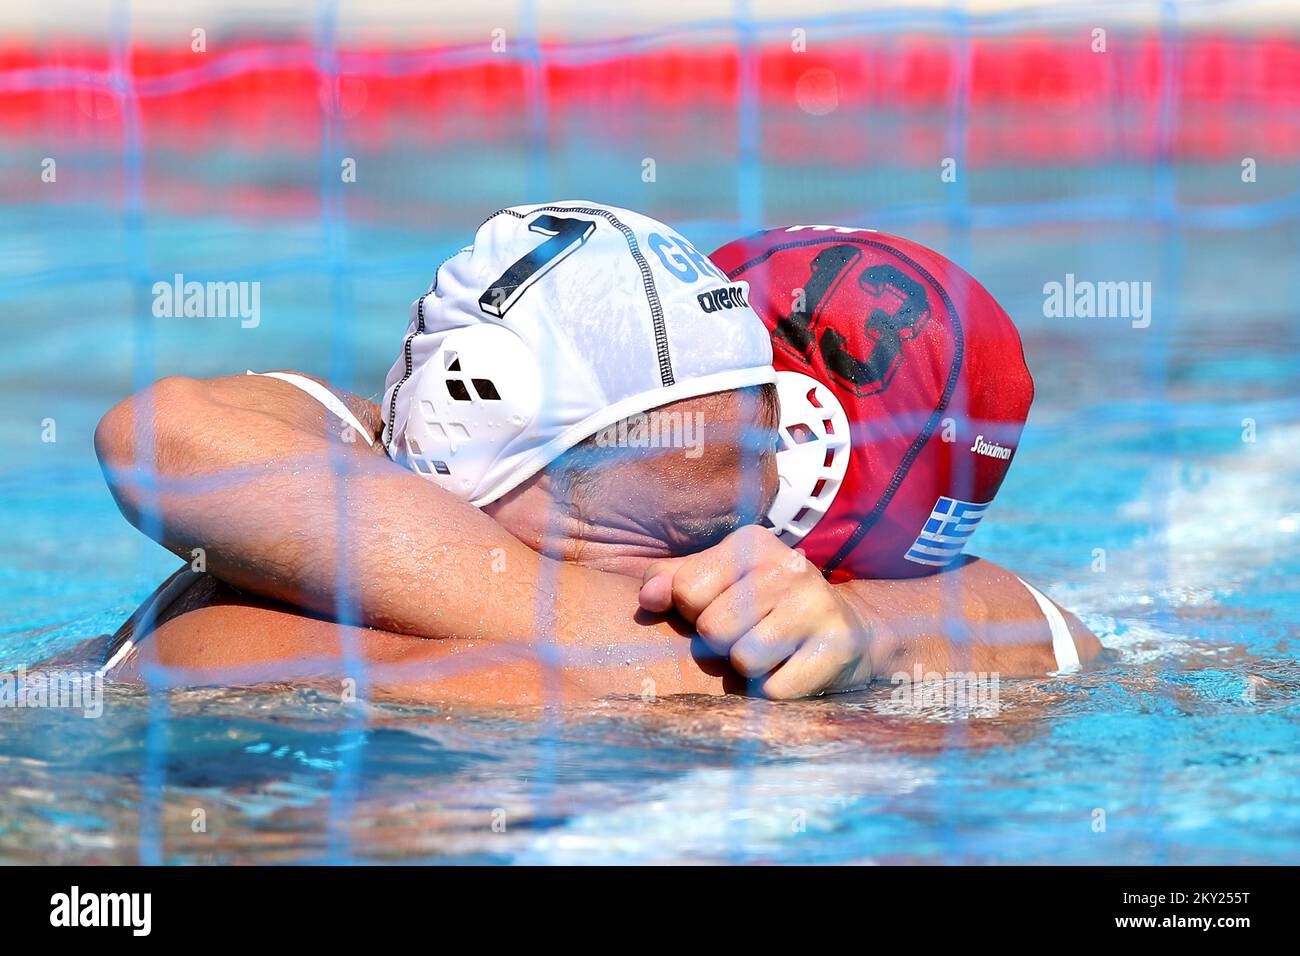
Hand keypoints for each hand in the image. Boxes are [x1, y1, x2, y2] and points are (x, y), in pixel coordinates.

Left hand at [638, 525, 874, 697]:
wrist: (848, 630)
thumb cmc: (765, 606)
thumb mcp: (719, 580)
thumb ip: (672, 581)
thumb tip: (647, 598)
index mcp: (751, 543)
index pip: (685, 590)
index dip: (693, 612)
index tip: (721, 608)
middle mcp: (786, 566)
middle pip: (712, 629)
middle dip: (722, 643)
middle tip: (750, 633)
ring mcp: (815, 604)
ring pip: (743, 660)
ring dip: (749, 668)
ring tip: (772, 650)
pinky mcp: (836, 646)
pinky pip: (774, 689)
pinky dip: (775, 689)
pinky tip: (792, 668)